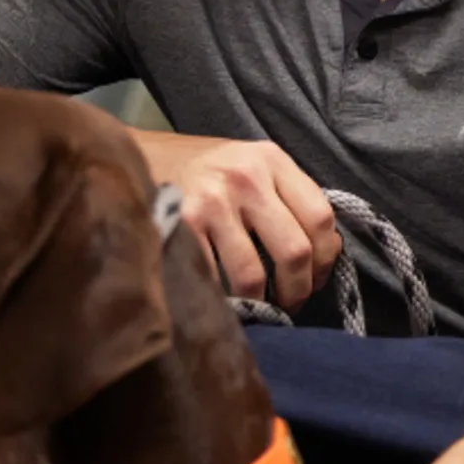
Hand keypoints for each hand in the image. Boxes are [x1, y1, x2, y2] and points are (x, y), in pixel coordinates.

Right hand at [152, 136, 341, 310]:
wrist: (138, 157)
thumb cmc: (204, 170)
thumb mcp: (252, 165)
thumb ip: (287, 198)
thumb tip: (324, 255)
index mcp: (271, 159)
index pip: (321, 217)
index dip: (325, 259)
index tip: (316, 279)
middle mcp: (246, 177)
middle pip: (294, 250)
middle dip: (297, 289)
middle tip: (290, 303)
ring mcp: (212, 201)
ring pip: (253, 274)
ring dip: (261, 302)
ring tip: (259, 306)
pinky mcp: (181, 226)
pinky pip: (214, 278)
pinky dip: (223, 298)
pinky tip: (224, 299)